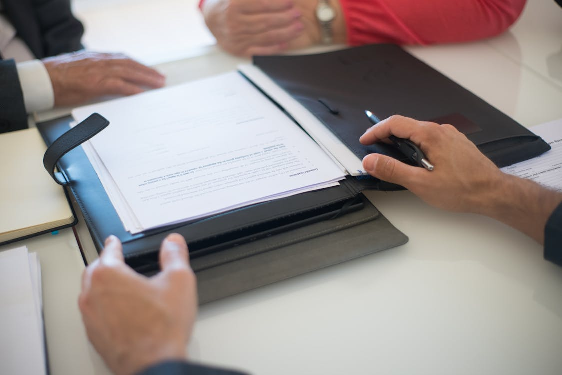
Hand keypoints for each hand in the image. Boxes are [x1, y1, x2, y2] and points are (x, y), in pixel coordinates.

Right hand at [43, 51, 165, 106]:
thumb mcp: (78, 69)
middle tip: (160, 77)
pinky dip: (132, 89)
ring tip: (158, 84)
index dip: (136, 64)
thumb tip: (103, 81)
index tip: (147, 69)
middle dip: (147, 71)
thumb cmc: (55, 77)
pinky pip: (119, 86)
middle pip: (129, 64)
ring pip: (128, 72)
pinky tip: (142, 94)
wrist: (41, 80)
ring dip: (146, 78)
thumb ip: (92, 71)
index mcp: (95, 57)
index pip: (122, 59)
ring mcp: (98, 71)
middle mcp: (99, 61)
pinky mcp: (96, 83)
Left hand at [79, 234, 196, 374]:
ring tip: (117, 285)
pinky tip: (119, 312)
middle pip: (94, 271)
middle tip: (114, 260)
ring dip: (101, 285)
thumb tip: (173, 242)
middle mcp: (93, 295)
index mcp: (109, 275)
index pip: (108, 251)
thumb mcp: (179, 280)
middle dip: (105, 263)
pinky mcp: (94, 336)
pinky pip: (93, 314)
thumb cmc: (162, 328)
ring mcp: (90, 317)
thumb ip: (175, 255)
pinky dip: (103, 307)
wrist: (154, 364)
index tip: (113, 241)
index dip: (113, 244)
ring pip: (90, 293)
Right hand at [202, 0, 304, 55]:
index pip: (262, 4)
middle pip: (266, 21)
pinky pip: (260, 51)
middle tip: (297, 14)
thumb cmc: (228, 4)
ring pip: (266, 36)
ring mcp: (237, 38)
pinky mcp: (239, 50)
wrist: (211, 19)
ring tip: (298, 27)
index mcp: (234, 5)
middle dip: (285, 18)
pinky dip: (274, 48)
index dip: (278, 3)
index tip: (290, 2)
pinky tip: (286, 43)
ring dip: (285, 33)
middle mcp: (235, 23)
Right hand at [359, 115, 561, 243]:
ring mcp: (450, 136)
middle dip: (386, 137)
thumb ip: (392, 170)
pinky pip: (430, 139)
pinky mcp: (456, 145)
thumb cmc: (463, 189)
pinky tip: (416, 162)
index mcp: (430, 135)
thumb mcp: (421, 183)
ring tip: (393, 159)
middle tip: (374, 151)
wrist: (494, 193)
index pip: (395, 123)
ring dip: (402, 143)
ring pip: (418, 133)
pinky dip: (416, 146)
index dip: (376, 131)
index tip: (365, 142)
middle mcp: (441, 130)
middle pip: (406, 126)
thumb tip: (370, 161)